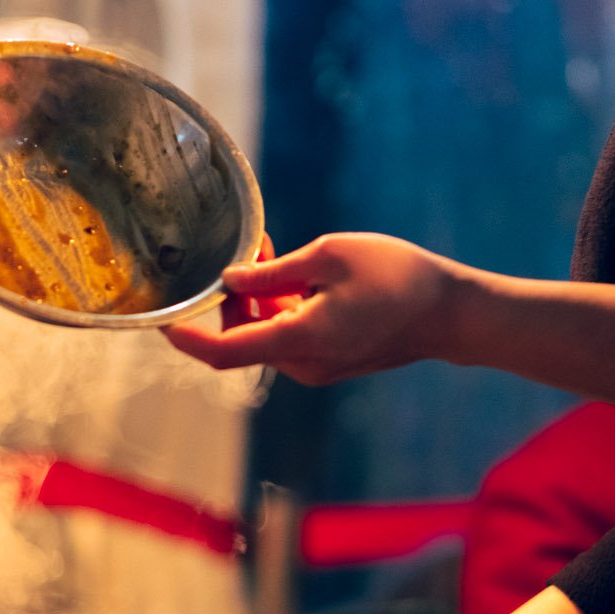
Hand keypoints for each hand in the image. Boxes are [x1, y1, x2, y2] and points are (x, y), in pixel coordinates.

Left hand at [164, 232, 463, 384]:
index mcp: (297, 339)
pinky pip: (290, 337)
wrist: (452, 314)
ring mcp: (318, 366)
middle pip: (241, 338)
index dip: (186, 338)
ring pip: (266, 335)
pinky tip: (295, 274)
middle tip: (247, 247)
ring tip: (272, 249)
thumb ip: (273, 270)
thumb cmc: (398, 277)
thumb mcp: (330, 257)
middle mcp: (302, 363)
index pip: (223, 352)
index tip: (161, 320)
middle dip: (232, 296)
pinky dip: (281, 308)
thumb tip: (230, 278)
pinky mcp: (331, 360)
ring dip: (258, 298)